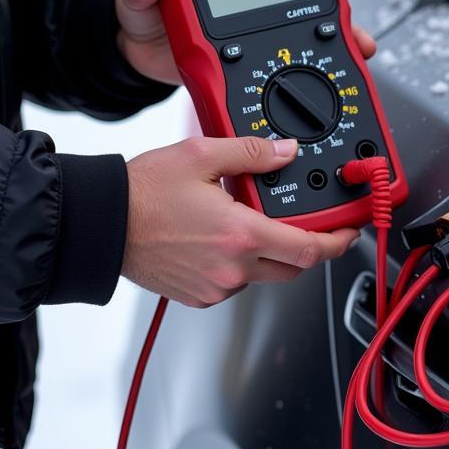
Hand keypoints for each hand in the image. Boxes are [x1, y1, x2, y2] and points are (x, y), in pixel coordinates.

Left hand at [115, 0, 377, 84]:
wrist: (141, 60)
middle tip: (350, 6)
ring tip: (359, 45)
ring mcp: (259, 29)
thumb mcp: (135, 3)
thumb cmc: (142, 19)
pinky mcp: (260, 61)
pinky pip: (293, 65)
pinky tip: (340, 73)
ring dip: (340, 37)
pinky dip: (319, 70)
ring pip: (308, 30)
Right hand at [121, 136, 359, 307]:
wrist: (100, 224)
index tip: (348, 231)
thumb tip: (285, 152)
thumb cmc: (142, 193)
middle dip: (306, 248)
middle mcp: (232, 268)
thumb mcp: (200, 156)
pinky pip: (233, 285)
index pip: (309, 249)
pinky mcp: (198, 296)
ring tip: (244, 223)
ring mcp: (215, 287)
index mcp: (240, 234)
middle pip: (293, 268)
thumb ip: (251, 153)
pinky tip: (218, 241)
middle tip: (306, 227)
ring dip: (267, 255)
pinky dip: (237, 266)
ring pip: (262, 276)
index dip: (337, 242)